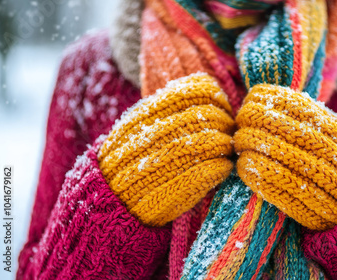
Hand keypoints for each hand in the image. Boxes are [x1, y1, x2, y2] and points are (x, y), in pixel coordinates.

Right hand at [98, 74, 234, 226]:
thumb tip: (207, 93)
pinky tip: (222, 168)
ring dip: (225, 146)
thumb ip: (167, 108)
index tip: (220, 107)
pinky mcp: (175, 189)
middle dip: (224, 124)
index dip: (216, 98)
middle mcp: (157, 133)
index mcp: (149, 112)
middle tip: (227, 133)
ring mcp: (165, 161)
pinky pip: (210, 171)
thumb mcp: (139, 125)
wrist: (109, 199)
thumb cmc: (131, 160)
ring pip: (212, 142)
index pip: (198, 91)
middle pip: (209, 116)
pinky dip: (221, 168)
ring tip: (225, 152)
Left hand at [234, 84, 336, 229]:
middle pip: (273, 123)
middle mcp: (325, 148)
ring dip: (246, 144)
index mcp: (332, 128)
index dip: (264, 99)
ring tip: (240, 145)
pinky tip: (245, 165)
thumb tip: (267, 97)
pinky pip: (267, 178)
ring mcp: (314, 174)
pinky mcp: (301, 199)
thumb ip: (308, 116)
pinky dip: (250, 169)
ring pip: (268, 149)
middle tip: (241, 124)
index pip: (289, 102)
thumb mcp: (334, 134)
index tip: (252, 101)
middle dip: (249, 120)